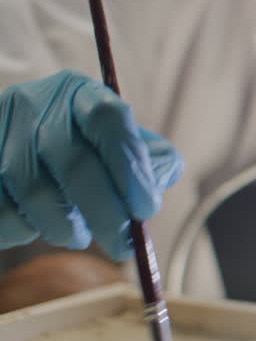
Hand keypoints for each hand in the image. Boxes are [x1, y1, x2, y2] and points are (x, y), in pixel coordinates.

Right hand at [0, 70, 182, 259]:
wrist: (11, 147)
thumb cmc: (78, 149)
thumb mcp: (116, 141)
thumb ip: (149, 160)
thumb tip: (155, 185)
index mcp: (78, 93)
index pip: (109, 120)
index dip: (131, 168)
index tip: (146, 210)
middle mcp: (35, 104)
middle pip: (76, 165)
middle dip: (108, 216)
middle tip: (124, 247)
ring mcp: (0, 132)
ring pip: (38, 194)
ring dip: (67, 228)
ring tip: (79, 235)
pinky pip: (5, 211)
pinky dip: (28, 230)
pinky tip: (39, 225)